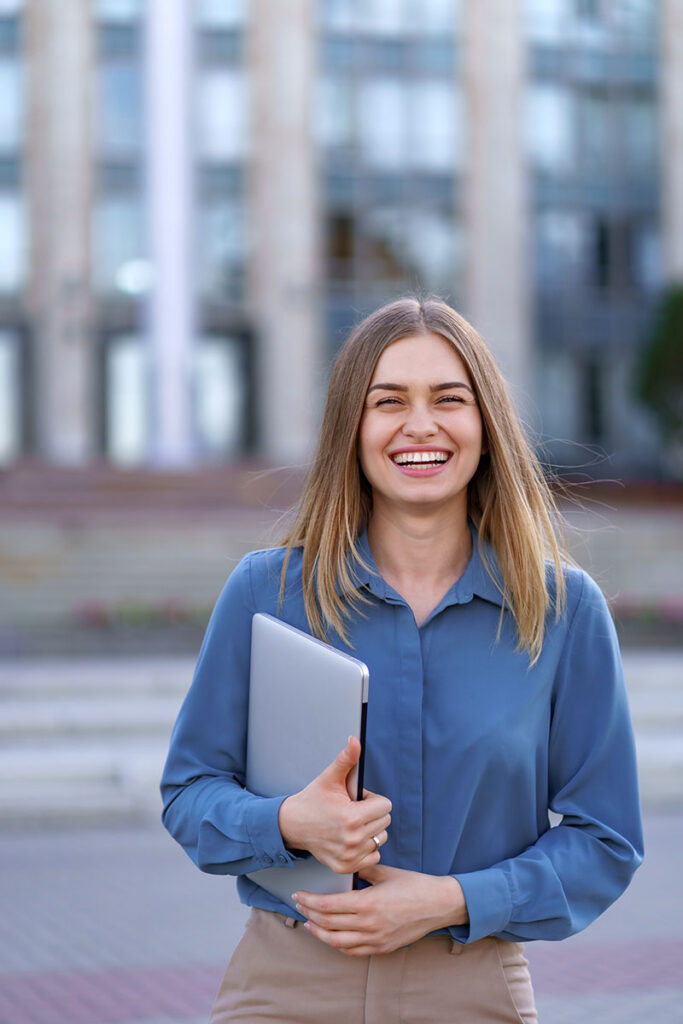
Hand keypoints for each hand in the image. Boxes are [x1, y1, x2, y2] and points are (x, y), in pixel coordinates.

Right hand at [278, 736, 390, 874]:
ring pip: (380, 839)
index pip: (385, 806)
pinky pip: (373, 857)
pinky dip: (366, 848)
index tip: (356, 799)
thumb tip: (355, 740)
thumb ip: (346, 759)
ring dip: (370, 830)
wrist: (292, 825)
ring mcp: (350, 856)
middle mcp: (353, 840)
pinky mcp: (346, 866)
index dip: (372, 799)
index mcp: (352, 817)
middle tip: (351, 810)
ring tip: (350, 824)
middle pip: (385, 822)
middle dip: (372, 813)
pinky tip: (351, 839)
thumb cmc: (312, 800)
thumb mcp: (329, 778)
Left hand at [294, 864, 468, 955]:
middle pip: (328, 924)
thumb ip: (362, 869)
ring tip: (309, 923)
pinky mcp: (382, 947)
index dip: (309, 901)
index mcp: (367, 903)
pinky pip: (353, 951)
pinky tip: (331, 936)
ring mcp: (375, 939)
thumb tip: (345, 864)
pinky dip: (337, 944)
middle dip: (309, 914)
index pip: (327, 906)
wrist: (439, 904)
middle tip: (299, 905)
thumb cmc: (414, 885)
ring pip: (337, 942)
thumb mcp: (385, 872)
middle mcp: (368, 925)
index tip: (298, 895)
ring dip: (319, 933)